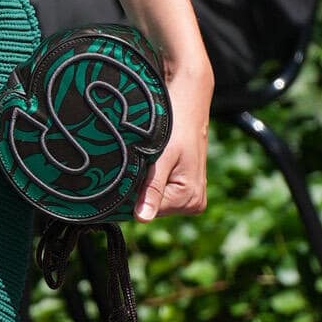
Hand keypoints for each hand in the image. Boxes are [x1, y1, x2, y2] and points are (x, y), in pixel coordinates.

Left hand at [136, 59, 211, 221]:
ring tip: (149, 158)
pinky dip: (151, 178)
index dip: (132, 196)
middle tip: (140, 160)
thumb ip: (152, 189)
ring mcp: (192, 196)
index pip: (148, 211)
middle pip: (152, 206)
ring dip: (145, 182)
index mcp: (190, 199)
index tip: (127, 173)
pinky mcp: (187, 188)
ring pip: (153, 198)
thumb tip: (143, 219)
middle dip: (140, 188)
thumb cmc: (176, 125)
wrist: (188, 101)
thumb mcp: (161, 157)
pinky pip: (159, 190)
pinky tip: (154, 162)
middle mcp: (194, 202)